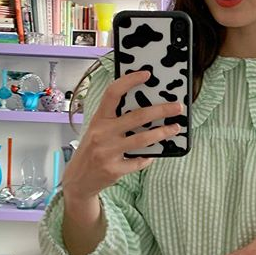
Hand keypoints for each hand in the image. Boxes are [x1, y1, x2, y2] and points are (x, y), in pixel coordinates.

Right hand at [61, 69, 182, 210]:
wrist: (78, 180)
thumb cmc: (92, 150)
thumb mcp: (98, 130)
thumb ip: (115, 120)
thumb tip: (145, 107)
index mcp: (98, 119)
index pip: (113, 93)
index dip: (130, 81)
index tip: (146, 74)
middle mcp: (101, 133)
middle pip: (137, 117)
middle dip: (161, 110)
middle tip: (177, 107)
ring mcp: (107, 152)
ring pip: (142, 139)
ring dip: (163, 133)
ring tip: (175, 128)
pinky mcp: (114, 169)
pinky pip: (139, 161)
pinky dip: (148, 157)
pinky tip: (153, 154)